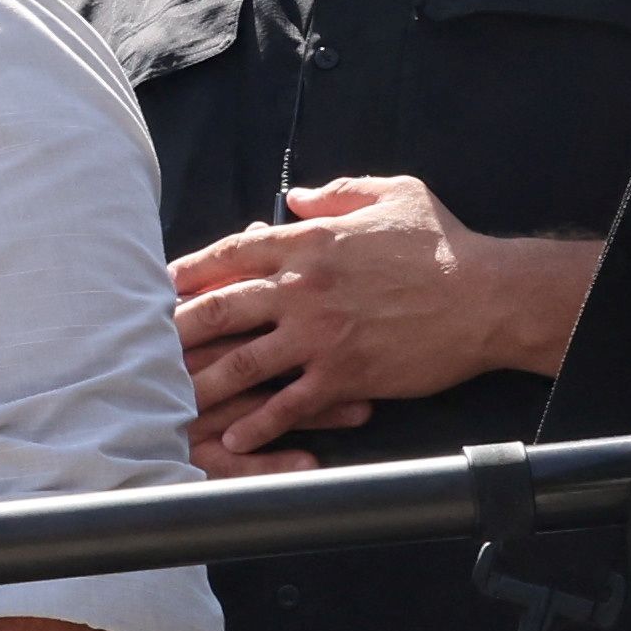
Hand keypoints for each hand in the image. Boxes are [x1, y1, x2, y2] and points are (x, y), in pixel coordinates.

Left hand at [167, 176, 596, 469]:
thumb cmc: (444, 244)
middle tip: (142, 342)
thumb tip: (295, 199)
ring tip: (168, 398)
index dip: (191, 268)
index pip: (233, 252)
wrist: (489, 297)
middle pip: (222, 307)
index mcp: (312, 242)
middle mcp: (305, 288)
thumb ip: (337, 193)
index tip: (160, 282)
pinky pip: (289, 404)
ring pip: (243, 362)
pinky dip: (258, 423)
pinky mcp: (344, 375)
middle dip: (177, 326)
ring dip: (202, 382)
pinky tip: (234, 436)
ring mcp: (321, 335)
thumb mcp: (393, 194)